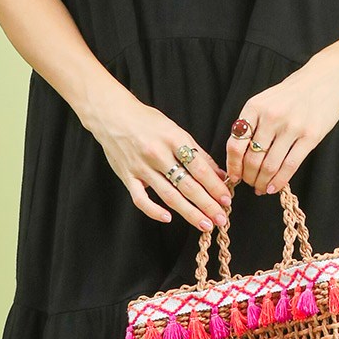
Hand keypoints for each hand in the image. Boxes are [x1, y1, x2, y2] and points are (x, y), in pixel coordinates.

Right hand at [92, 96, 232, 231]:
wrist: (111, 114)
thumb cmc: (146, 120)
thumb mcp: (175, 129)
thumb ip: (196, 152)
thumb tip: (219, 173)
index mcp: (173, 139)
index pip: (199, 167)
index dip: (215, 185)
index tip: (227, 199)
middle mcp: (158, 154)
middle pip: (187, 185)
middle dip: (208, 204)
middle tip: (222, 218)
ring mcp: (141, 167)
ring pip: (169, 195)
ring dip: (189, 212)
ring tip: (205, 224)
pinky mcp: (127, 176)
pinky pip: (140, 198)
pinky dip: (153, 210)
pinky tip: (168, 218)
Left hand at [227, 58, 338, 193]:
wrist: (325, 79)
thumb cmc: (292, 93)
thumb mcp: (265, 100)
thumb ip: (251, 123)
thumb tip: (238, 156)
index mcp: (254, 107)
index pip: (235, 144)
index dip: (232, 166)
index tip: (233, 176)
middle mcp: (271, 116)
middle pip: (251, 158)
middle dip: (248, 177)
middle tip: (249, 184)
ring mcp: (292, 127)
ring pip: (269, 165)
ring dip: (262, 182)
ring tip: (261, 188)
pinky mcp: (310, 136)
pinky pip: (290, 165)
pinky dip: (279, 181)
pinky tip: (274, 188)